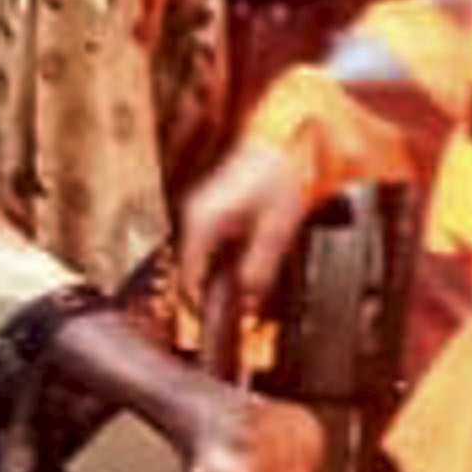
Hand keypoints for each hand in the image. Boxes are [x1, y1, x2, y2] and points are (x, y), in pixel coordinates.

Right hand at [176, 140, 320, 311]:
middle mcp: (192, 216)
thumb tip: (247, 306)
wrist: (284, 144)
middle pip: (190, 271)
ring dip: (215, 279)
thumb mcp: (276, 231)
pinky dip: (219, 263)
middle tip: (236, 316)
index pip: (187, 279)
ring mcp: (197, 211)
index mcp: (202, 222)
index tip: (218, 327)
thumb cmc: (280, 180)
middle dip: (210, 296)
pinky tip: (242, 267)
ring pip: (198, 260)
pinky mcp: (207, 209)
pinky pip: (206, 246)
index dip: (200, 307)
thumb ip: (259, 270)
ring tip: (243, 293)